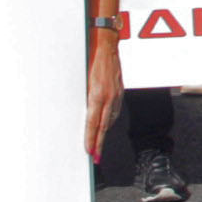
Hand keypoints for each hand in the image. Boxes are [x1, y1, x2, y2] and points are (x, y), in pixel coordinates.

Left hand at [84, 33, 122, 156]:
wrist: (107, 45)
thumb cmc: (90, 58)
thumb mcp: (82, 78)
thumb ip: (84, 95)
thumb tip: (81, 112)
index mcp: (97, 94)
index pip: (92, 123)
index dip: (91, 139)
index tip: (89, 151)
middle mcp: (108, 96)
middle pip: (103, 126)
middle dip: (99, 143)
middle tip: (95, 157)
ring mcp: (116, 94)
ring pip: (110, 119)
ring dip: (104, 133)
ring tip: (99, 145)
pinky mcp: (119, 91)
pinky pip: (114, 110)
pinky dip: (109, 121)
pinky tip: (106, 125)